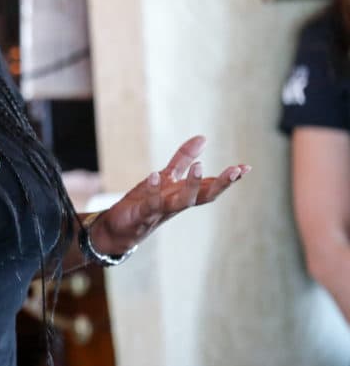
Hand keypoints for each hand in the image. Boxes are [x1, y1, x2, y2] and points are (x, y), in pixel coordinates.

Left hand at [90, 135, 250, 253]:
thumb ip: (183, 158)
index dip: (228, 178)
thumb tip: (203, 137)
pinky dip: (154, 190)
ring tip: (200, 166)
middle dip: (222, 184)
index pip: (211, 186)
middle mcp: (177, 204)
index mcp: (185, 194)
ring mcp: (161, 210)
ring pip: (182, 201)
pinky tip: (155, 174)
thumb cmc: (146, 202)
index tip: (246, 167)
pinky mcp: (142, 214)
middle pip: (204, 196)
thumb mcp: (166, 176)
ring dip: (192, 185)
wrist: (119, 227)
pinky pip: (151, 203)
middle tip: (236, 170)